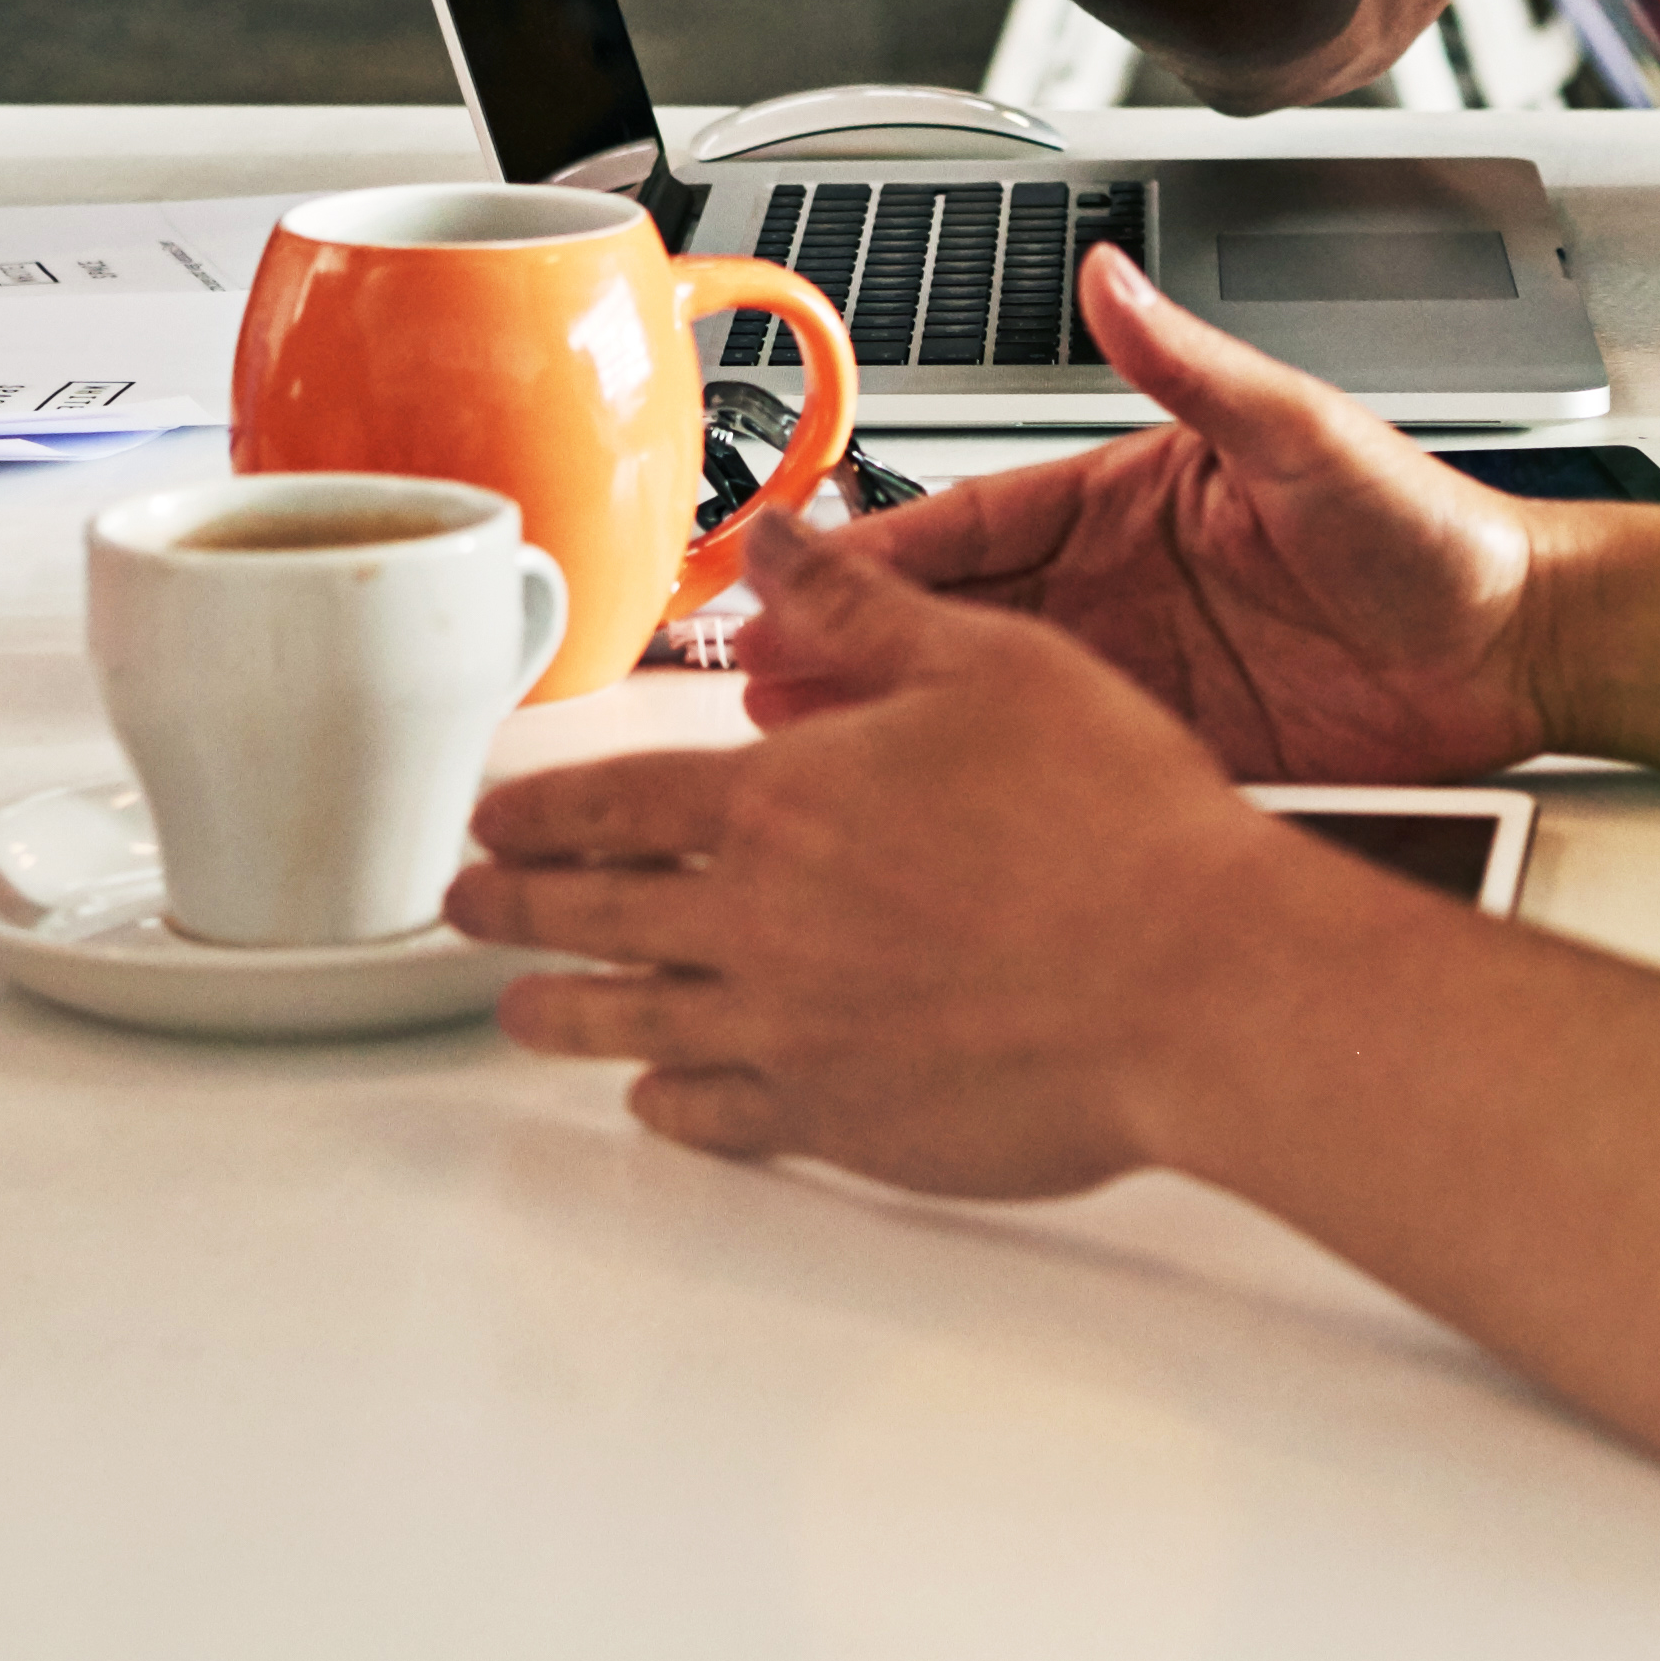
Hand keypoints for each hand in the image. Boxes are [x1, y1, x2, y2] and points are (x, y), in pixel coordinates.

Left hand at [451, 515, 1386, 1200]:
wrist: (1195, 981)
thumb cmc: (1116, 824)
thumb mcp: (988, 663)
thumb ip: (861, 607)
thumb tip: (781, 541)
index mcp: (784, 803)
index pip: (614, 804)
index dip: (537, 810)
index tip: (488, 819)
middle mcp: (764, 924)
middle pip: (594, 917)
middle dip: (513, 911)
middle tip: (464, 911)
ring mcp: (797, 1032)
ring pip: (634, 1023)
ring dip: (559, 1016)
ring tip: (516, 1014)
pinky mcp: (847, 1119)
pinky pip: (722, 1115)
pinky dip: (669, 1107)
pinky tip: (654, 1101)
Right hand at [832, 250, 1571, 779]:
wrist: (1520, 645)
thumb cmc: (1430, 525)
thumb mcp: (1300, 436)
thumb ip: (1195, 366)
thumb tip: (1112, 275)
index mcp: (1123, 501)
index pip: (967, 523)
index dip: (873, 552)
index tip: (794, 573)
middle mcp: (1116, 589)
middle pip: (953, 622)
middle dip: (850, 649)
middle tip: (751, 679)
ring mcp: (1142, 676)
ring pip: (985, 704)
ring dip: (898, 724)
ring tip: (800, 754)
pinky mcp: (1177, 752)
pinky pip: (1062, 770)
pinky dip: (990, 791)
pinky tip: (930, 819)